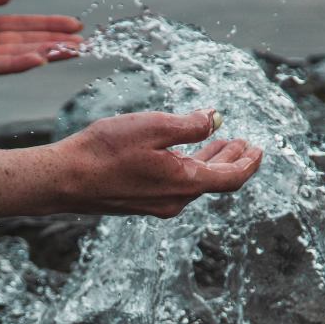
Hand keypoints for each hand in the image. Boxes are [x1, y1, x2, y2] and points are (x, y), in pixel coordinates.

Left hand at [0, 0, 82, 80]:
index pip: (18, 28)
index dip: (46, 26)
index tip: (75, 26)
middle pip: (20, 45)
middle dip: (53, 44)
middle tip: (86, 44)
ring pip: (10, 57)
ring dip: (42, 54)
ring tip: (71, 51)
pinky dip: (14, 63)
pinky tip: (38, 59)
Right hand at [54, 110, 262, 217]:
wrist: (64, 179)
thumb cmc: (105, 151)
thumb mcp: (153, 127)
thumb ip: (190, 125)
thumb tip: (215, 119)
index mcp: (185, 183)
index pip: (231, 177)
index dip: (249, 163)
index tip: (260, 149)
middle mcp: (175, 200)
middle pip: (215, 180)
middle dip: (232, 159)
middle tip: (244, 144)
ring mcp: (156, 203)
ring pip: (195, 182)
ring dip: (210, 161)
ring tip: (221, 144)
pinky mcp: (140, 201)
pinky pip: (176, 184)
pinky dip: (189, 166)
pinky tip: (182, 154)